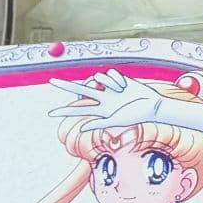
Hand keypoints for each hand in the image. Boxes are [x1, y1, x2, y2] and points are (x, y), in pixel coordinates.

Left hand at [48, 69, 165, 129]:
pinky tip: (124, 85)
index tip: (50, 114)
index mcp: (101, 110)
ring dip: (107, 82)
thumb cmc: (136, 116)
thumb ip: (99, 124)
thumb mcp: (116, 121)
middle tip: (51, 81)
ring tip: (120, 89)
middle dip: (66, 86)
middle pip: (80, 90)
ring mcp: (109, 88)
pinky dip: (116, 79)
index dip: (65, 112)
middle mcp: (102, 98)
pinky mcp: (118, 79)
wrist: (152, 105)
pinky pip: (110, 73)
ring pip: (98, 78)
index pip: (78, 110)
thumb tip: (82, 129)